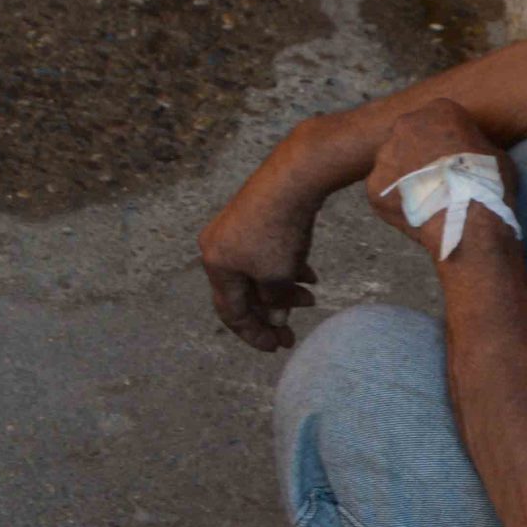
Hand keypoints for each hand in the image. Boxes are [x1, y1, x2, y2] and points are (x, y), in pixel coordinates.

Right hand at [198, 179, 319, 352]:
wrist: (292, 180)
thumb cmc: (279, 233)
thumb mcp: (276, 278)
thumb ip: (274, 304)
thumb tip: (275, 319)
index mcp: (216, 265)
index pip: (231, 312)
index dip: (253, 334)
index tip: (276, 346)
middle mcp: (218, 246)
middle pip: (244, 292)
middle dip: (271, 313)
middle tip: (293, 332)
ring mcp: (234, 229)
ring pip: (258, 272)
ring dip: (283, 290)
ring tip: (310, 299)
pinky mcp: (254, 216)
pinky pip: (266, 252)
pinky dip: (285, 266)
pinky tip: (309, 274)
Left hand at [366, 99, 514, 254]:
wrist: (469, 219)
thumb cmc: (489, 184)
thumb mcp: (493, 151)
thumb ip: (470, 144)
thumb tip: (465, 152)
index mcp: (439, 110)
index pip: (437, 118)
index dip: (444, 140)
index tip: (451, 158)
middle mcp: (406, 125)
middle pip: (409, 135)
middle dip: (418, 153)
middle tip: (435, 178)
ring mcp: (386, 154)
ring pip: (392, 162)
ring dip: (404, 176)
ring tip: (425, 199)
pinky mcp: (374, 184)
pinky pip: (383, 190)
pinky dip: (394, 200)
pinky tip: (414, 212)